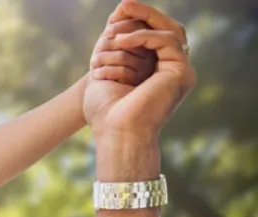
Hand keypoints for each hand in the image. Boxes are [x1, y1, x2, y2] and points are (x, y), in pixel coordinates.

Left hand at [84, 0, 195, 139]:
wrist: (115, 134)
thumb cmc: (105, 113)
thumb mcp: (105, 71)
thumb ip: (113, 46)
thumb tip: (115, 17)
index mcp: (157, 72)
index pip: (155, 35)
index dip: (139, 20)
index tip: (117, 11)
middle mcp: (173, 71)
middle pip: (168, 29)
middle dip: (144, 15)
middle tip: (123, 5)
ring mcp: (181, 72)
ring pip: (169, 32)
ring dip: (139, 26)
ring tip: (112, 32)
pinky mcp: (182, 73)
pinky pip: (167, 41)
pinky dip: (143, 37)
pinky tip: (121, 41)